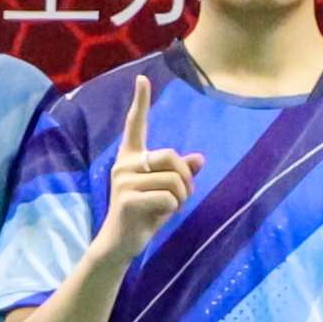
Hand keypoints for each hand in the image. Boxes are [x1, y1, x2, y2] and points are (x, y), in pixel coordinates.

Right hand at [92, 90, 199, 259]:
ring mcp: (123, 181)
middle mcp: (124, 165)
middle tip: (180, 196)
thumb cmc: (146, 214)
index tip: (142, 79)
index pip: (136, 126)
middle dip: (185, 178)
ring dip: (181, 197)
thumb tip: (199, 159)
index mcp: (131, 158)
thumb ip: (180, 173)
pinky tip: (156, 216)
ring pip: (174, 179)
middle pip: (171, 156)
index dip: (140, 102)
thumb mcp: (167, 191)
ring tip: (166, 208)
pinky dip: (173, 209)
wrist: (123, 242)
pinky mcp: (128, 199)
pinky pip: (169, 198)